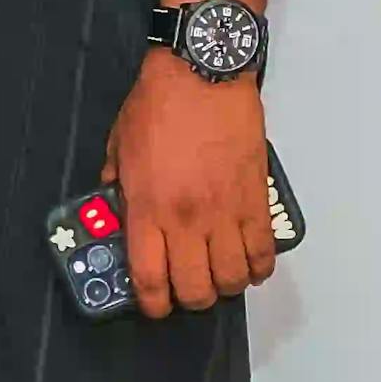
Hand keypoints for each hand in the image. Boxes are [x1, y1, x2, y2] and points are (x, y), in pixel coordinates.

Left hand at [103, 57, 278, 318]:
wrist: (204, 76)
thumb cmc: (158, 106)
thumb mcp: (118, 147)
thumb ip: (118, 186)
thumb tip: (118, 211)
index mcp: (147, 208)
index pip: (149, 278)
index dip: (151, 303)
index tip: (153, 305)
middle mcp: (187, 219)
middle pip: (195, 289)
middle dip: (189, 299)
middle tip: (185, 290)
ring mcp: (225, 213)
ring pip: (231, 278)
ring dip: (224, 286)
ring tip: (217, 276)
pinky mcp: (256, 201)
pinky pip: (263, 252)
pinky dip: (257, 267)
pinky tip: (248, 264)